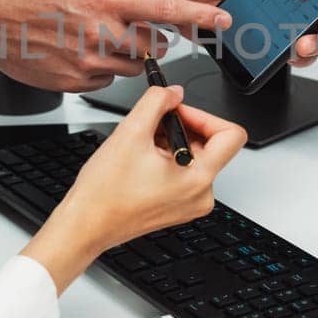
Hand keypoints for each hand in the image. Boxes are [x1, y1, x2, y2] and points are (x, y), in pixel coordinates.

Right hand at [0, 0, 227, 91]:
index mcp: (105, 0)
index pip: (165, 11)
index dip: (198, 17)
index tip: (223, 22)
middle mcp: (100, 32)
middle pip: (153, 45)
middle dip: (150, 38)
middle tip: (126, 25)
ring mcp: (87, 60)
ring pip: (132, 65)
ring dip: (125, 53)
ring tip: (95, 36)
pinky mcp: (76, 81)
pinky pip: (107, 79)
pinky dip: (102, 67)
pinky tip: (79, 51)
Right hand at [21, 84, 247, 291]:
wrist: (86, 225)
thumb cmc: (104, 193)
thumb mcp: (130, 132)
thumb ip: (157, 102)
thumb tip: (173, 92)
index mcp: (198, 178)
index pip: (231, 135)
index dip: (205, 115)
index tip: (179, 111)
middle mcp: (201, 194)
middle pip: (211, 145)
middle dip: (182, 127)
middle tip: (153, 124)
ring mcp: (191, 202)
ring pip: (195, 157)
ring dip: (172, 142)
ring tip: (142, 146)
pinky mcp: (179, 206)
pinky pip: (185, 173)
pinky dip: (167, 159)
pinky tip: (142, 160)